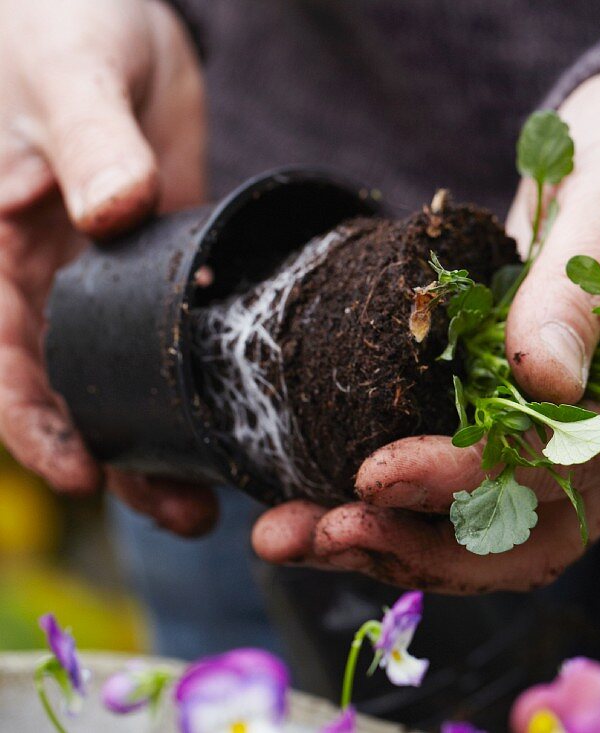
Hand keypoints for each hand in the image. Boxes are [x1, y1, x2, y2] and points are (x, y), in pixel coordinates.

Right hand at [0, 0, 213, 535]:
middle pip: (72, 391)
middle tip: (188, 513)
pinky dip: (206, 380)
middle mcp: (47, 279)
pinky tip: (248, 419)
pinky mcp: (169, 262)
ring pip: (131, 378)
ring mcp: (110, 277)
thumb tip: (107, 211)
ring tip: (221, 500)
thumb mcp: (70, 75)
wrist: (118, 11)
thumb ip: (88, 139)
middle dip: (120, 457)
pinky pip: (182, 336)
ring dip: (168, 440)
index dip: (31, 425)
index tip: (84, 473)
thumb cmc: (61, 22)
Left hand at [252, 71, 599, 590]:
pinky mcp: (514, 423)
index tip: (376, 472)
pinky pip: (459, 496)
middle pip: (521, 533)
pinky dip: (391, 512)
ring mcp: (562, 440)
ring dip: (389, 544)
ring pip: (485, 533)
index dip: (463, 479)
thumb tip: (544, 377)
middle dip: (415, 545)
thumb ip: (583, 285)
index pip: (555, 465)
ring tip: (292, 535)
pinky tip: (319, 509)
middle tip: (318, 531)